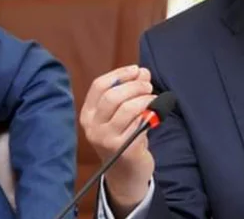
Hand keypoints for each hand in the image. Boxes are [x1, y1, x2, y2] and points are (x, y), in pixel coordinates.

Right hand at [80, 65, 155, 216]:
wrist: (126, 172)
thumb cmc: (124, 137)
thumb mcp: (121, 114)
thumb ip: (129, 91)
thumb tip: (142, 72)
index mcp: (88, 114)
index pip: (99, 86)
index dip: (120, 74)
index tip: (137, 70)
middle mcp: (93, 127)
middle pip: (112, 96)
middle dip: (135, 86)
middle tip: (148, 85)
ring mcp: (106, 139)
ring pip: (127, 108)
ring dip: (145, 98)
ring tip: (153, 98)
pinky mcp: (123, 148)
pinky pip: (139, 123)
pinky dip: (150, 113)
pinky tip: (155, 113)